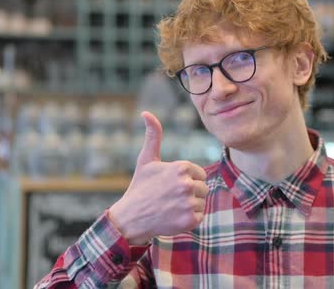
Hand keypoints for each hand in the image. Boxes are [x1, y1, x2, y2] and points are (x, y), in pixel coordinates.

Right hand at [108, 111, 207, 244]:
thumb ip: (153, 136)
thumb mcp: (146, 160)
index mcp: (181, 167)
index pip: (199, 174)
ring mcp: (189, 203)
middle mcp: (187, 184)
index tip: (171, 186)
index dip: (187, 180)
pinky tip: (173, 217)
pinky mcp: (190, 220)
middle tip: (170, 198)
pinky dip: (189, 219)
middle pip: (203, 188)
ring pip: (202, 202)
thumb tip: (146, 113)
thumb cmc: (140, 187)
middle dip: (189, 193)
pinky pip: (200, 216)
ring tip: (171, 207)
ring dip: (190, 206)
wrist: (130, 219)